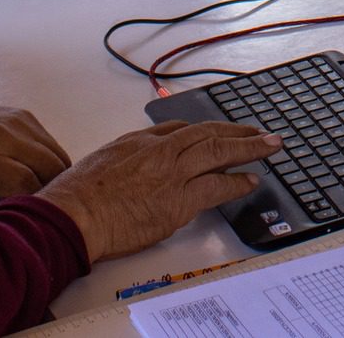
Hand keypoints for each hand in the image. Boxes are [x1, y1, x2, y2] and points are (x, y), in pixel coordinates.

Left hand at [0, 83, 71, 223]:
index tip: (31, 228)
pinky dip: (53, 167)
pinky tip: (40, 182)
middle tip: (43, 220)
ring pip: (58, 157)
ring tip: (45, 203)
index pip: (25, 183)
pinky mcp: (27, 118)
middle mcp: (3, 135)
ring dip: (59, 182)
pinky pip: (53, 147)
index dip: (33, 209)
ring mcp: (18, 123)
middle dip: (52, 197)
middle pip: (50, 169)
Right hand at [40, 121, 279, 261]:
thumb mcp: (99, 162)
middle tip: (259, 131)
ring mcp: (172, 174)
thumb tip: (132, 170)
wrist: (75, 214)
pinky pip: (217, 187)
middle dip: (237, 132)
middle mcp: (159, 151)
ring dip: (248, 148)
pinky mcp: (179, 201)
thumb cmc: (77, 196)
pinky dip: (237, 182)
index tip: (215, 133)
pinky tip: (251, 181)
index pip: (178, 129)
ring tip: (269, 147)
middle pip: (207, 134)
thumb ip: (123, 160)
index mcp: (138, 141)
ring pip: (219, 152)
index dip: (202, 132)